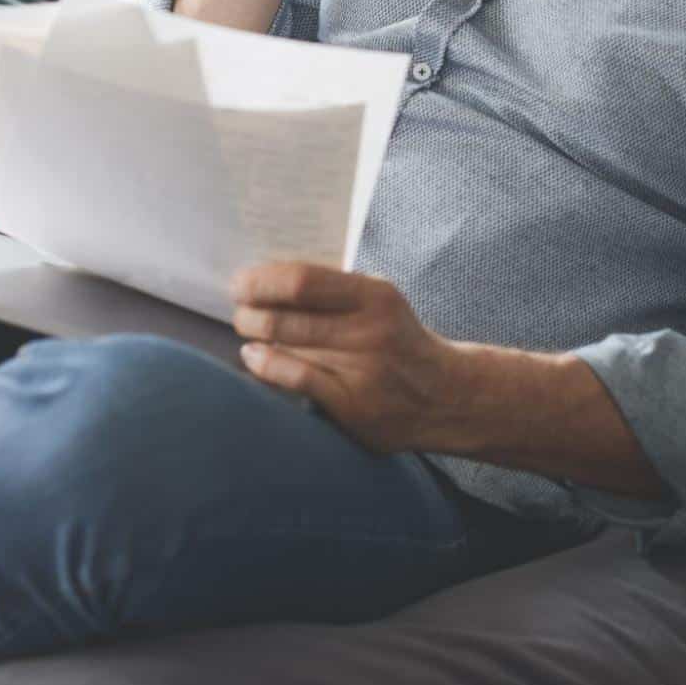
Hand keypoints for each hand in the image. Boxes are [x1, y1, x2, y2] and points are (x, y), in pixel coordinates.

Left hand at [231, 260, 465, 453]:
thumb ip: (335, 290)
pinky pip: (297, 380)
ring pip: (289, 347)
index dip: (263, 281)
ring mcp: (363, 371)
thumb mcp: (380, 301)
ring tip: (246, 330)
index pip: (304, 280)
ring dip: (255, 335)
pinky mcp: (353, 406)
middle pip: (290, 316)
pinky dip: (267, 366)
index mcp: (376, 296)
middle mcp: (370, 331)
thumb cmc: (398, 339)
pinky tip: (254, 357)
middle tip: (239, 309)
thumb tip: (269, 278)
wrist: (446, 394)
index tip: (241, 282)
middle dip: (251, 312)